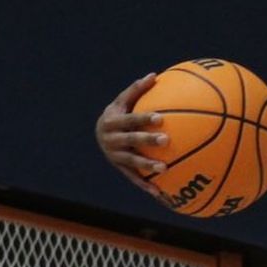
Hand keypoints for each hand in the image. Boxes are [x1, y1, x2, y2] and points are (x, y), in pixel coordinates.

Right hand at [94, 73, 167, 200]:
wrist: (100, 133)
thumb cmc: (119, 113)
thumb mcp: (123, 101)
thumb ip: (136, 90)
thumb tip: (155, 75)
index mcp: (112, 122)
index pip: (130, 120)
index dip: (144, 119)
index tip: (160, 118)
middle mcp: (110, 140)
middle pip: (130, 141)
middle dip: (147, 141)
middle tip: (166, 140)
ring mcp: (114, 156)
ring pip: (131, 162)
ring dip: (147, 166)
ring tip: (165, 168)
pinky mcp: (120, 168)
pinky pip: (133, 178)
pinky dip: (145, 185)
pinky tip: (160, 192)